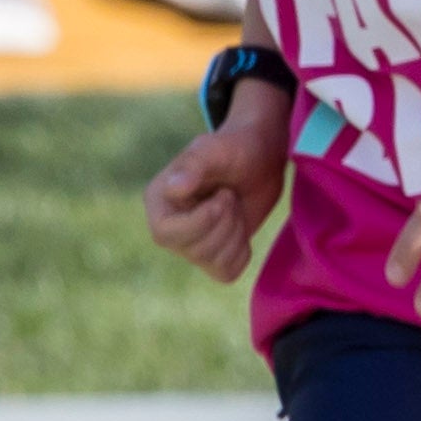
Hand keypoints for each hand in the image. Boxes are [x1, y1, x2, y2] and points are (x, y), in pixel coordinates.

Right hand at [145, 97, 286, 281]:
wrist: (261, 158)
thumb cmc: (235, 148)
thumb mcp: (215, 149)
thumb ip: (194, 165)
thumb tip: (174, 188)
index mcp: (159, 203)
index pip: (166, 235)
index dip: (202, 221)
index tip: (225, 195)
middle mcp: (169, 227)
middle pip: (195, 251)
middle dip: (226, 224)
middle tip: (231, 196)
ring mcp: (191, 244)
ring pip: (214, 263)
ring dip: (236, 234)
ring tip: (235, 207)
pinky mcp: (215, 254)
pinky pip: (228, 272)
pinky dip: (242, 251)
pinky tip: (241, 226)